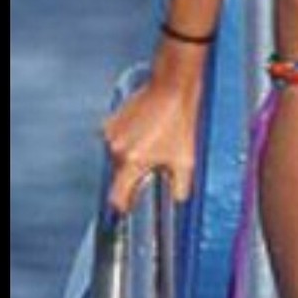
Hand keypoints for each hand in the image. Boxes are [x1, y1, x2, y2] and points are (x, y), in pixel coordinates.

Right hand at [101, 75, 199, 214]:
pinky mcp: (110, 120)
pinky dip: (127, 140)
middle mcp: (116, 149)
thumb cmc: (179, 123)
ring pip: (118, 156)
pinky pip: (116, 139)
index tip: (128, 207)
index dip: (123, 204)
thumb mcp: (186, 160)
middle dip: (134, 174)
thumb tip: (178, 200)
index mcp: (132, 162)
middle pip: (120, 174)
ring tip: (153, 142)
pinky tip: (145, 131)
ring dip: (131, 156)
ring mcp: (111, 134)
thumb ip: (181, 187)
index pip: (117, 195)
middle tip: (155, 164)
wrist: (171, 89)